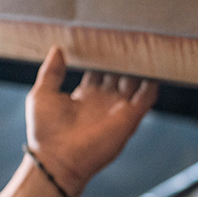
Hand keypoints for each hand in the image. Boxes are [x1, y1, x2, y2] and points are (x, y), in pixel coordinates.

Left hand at [26, 46, 157, 192]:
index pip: (99, 71)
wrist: (57, 159)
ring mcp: (117, 109)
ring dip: (140, 68)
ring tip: (145, 47)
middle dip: (123, 58)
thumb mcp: (42, 95)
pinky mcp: (129, 118)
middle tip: (128, 37)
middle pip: (119, 74)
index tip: (105, 38)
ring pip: (135, 83)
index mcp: (84, 96)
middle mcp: (103, 101)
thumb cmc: (45, 133)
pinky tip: (155, 68)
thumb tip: (57, 49)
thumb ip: (51, 72)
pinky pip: (146, 97)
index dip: (102, 56)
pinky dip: (152, 83)